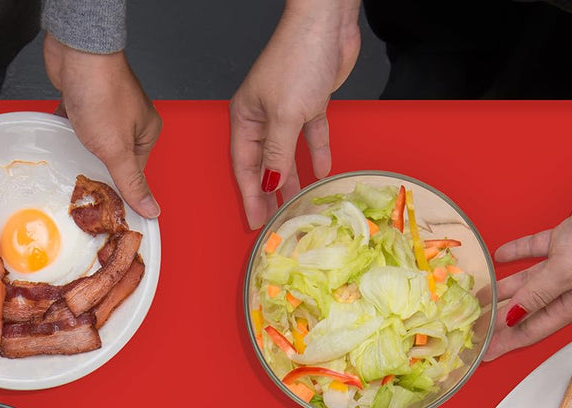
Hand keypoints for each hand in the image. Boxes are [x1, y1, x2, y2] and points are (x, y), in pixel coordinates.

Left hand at [44, 34, 161, 219]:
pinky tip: (59, 138)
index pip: (134, 172)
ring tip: (68, 161)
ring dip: (79, 150)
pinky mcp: (86, 98)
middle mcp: (130, 118)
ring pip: (93, 142)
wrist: (77, 52)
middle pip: (113, 158)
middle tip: (82, 184)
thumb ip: (132, 182)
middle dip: (96, 169)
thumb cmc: (102, 91)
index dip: (117, 186)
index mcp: (146, 131)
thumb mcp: (118, 150)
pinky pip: (76, 125)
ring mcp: (107, 107)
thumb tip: (151, 208)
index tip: (103, 202)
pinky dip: (67, 132)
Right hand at [229, 0, 360, 227]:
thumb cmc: (297, 58)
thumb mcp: (284, 115)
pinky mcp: (311, 102)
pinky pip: (311, 136)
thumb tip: (270, 184)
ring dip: (293, 178)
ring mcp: (287, 110)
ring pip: (288, 153)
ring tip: (296, 204)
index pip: (245, 167)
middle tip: (274, 222)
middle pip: (265, 164)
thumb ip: (277, 154)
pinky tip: (321, 172)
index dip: (251, 196)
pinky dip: (316, 153)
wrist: (327, 22)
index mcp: (246, 118)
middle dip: (269, 193)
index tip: (255, 221)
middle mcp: (263, 116)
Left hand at [484, 157, 571, 359]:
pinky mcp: (565, 239)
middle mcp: (567, 287)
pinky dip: (516, 253)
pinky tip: (499, 256)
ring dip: (502, 287)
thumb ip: (535, 294)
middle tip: (472, 326)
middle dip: (498, 318)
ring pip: (525, 281)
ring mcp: (565, 263)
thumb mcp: (564, 273)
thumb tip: (510, 316)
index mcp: (571, 304)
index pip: (529, 330)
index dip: (504, 343)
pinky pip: (534, 250)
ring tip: (477, 295)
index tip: (482, 353)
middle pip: (524, 309)